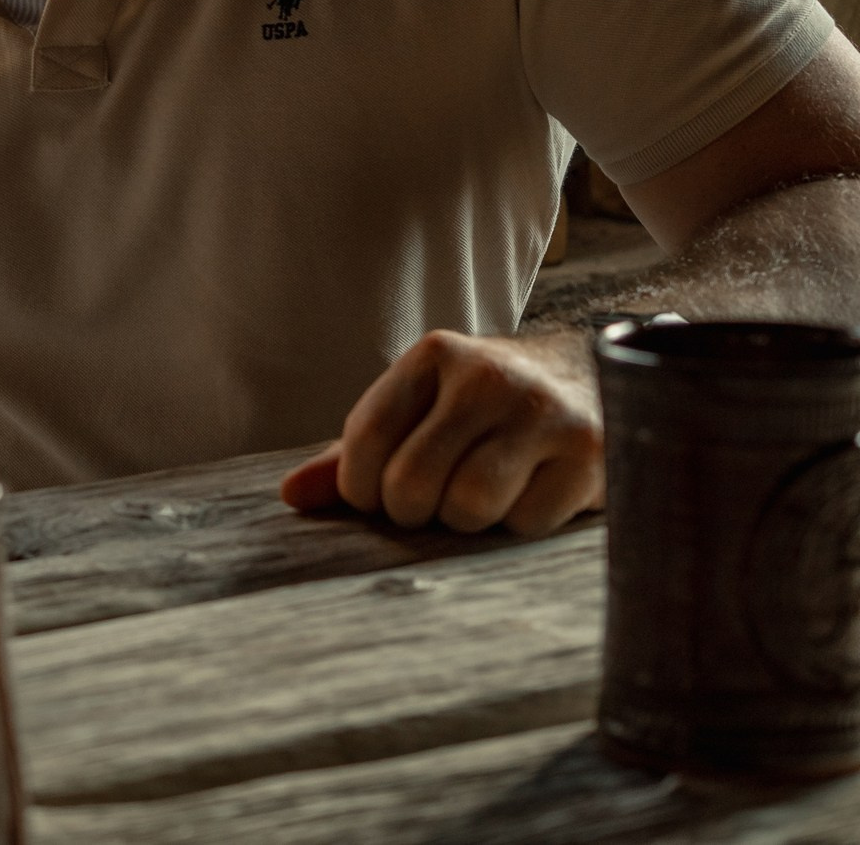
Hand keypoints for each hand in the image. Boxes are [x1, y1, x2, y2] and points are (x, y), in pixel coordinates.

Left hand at [280, 330, 603, 536]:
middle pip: (413, 481)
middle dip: (411, 511)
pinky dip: (518, 526)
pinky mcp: (590, 452)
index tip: (375, 497)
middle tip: (431, 504)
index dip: (359, 488)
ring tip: (480, 497)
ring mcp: (542, 412)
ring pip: (470, 504)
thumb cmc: (483, 409)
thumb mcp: (418, 411)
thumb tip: (290, 497)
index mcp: (432, 356)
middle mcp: (487, 376)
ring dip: (466, 521)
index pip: (367, 436)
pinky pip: (527, 522)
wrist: (592, 378)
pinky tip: (530, 496)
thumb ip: (355, 453)